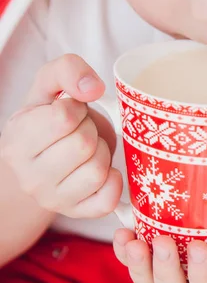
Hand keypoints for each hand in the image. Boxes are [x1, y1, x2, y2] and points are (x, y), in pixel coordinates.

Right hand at [0, 54, 121, 217]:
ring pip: (97, 170)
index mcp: (17, 140)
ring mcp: (52, 199)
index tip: (70, 111)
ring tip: (87, 149)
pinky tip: (101, 169)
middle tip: (80, 130)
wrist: (39, 158)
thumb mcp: (49, 84)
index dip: (77, 108)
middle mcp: (29, 176)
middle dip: (90, 129)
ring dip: (102, 152)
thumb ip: (67, 69)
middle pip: (84, 145)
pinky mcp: (76, 213)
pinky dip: (113, 180)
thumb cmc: (48, 117)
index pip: (64, 118)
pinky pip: (108, 199)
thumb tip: (92, 88)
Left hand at [113, 196, 206, 282]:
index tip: (199, 246)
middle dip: (165, 273)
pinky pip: (135, 261)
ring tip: (132, 242)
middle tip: (162, 242)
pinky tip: (124, 232)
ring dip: (137, 266)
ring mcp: (172, 269)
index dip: (202, 277)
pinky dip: (124, 250)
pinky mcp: (155, 251)